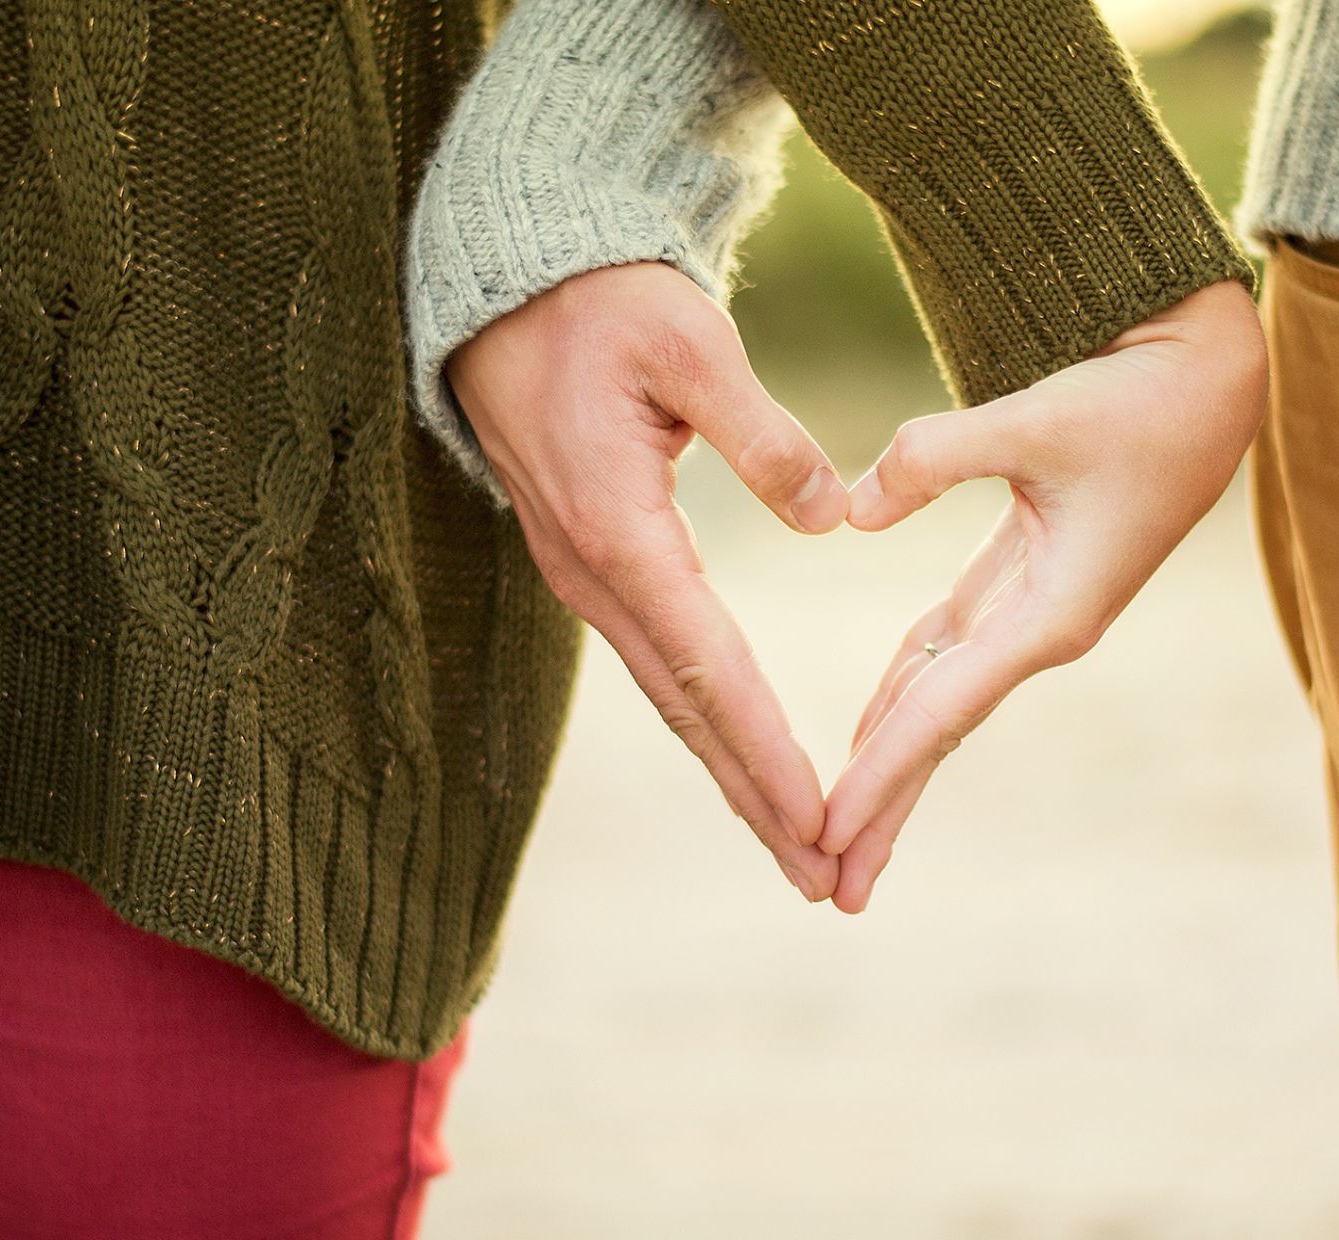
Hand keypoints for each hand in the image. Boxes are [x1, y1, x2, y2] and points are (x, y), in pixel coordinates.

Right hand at [445, 261, 849, 900]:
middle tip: (822, 876)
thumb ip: (762, 434)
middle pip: (687, 710)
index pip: (708, 665)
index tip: (819, 818)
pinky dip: (706, 719)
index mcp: (620, 529)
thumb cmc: (601, 303)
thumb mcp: (689, 343)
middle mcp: (595, 573)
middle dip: (755, 798)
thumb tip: (831, 517)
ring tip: (795, 841)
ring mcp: (585, 574)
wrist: (507, 287)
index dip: (766, 748)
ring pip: (670, 696)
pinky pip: (657, 660)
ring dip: (732, 772)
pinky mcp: (592, 562)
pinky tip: (740, 754)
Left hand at [822, 279, 1267, 912]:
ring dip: (890, 764)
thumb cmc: (1139, 401)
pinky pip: (947, 653)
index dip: (880, 773)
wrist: (1209, 380)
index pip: (943, 711)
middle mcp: (1041, 630)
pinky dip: (904, 692)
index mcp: (1053, 615)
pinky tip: (867, 729)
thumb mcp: (1036, 418)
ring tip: (839, 831)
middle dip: (885, 809)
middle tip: (829, 887)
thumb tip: (852, 514)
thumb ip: (934, 458)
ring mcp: (1033, 611)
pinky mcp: (1023, 579)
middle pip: (939, 733)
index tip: (825, 832)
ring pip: (940, 701)